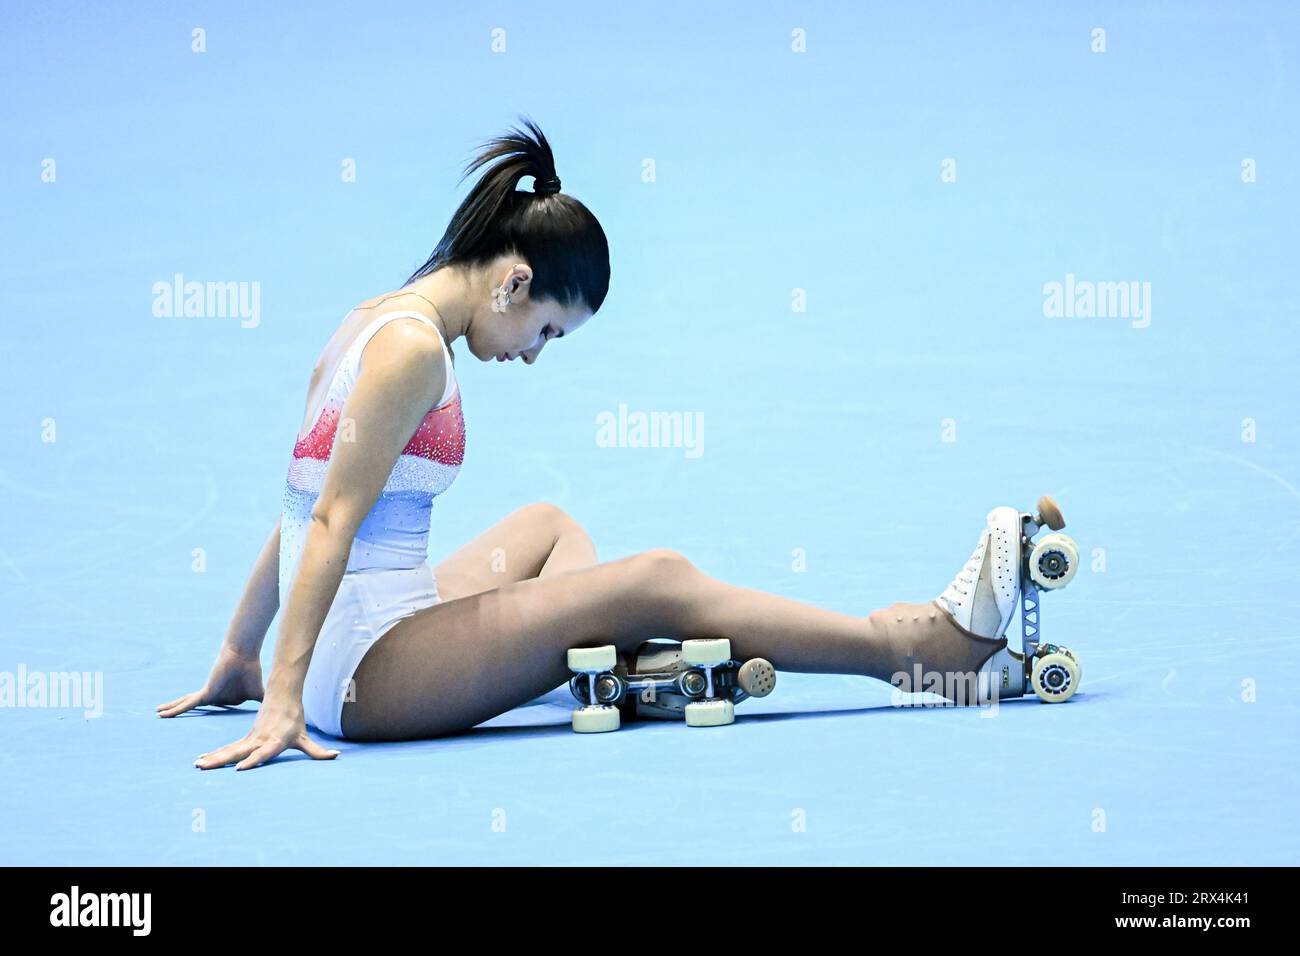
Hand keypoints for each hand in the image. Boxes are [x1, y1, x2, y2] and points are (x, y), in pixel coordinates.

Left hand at [157, 645, 264, 716]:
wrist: (244, 657)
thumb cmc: (251, 673)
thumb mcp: (259, 695)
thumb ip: (264, 703)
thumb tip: (277, 711)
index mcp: (226, 699)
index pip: (215, 711)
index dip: (210, 715)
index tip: (200, 721)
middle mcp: (214, 697)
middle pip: (195, 707)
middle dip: (182, 710)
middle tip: (168, 717)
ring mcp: (207, 695)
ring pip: (186, 705)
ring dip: (173, 709)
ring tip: (158, 713)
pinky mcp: (204, 693)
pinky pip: (187, 704)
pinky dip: (175, 709)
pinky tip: (162, 713)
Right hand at [192, 687, 338, 770]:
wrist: (283, 696)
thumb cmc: (294, 719)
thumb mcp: (305, 737)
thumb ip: (318, 751)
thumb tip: (336, 756)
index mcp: (274, 741)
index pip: (263, 753)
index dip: (253, 761)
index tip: (239, 769)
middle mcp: (260, 740)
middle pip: (239, 752)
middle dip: (222, 760)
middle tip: (204, 767)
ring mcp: (251, 739)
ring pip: (230, 750)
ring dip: (214, 757)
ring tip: (197, 765)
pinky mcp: (245, 738)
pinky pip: (229, 748)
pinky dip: (215, 754)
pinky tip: (201, 760)